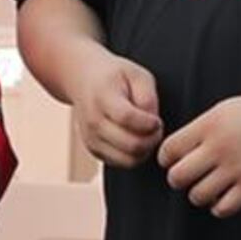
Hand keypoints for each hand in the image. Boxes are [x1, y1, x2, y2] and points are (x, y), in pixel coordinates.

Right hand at [67, 49, 163, 169]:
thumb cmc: (115, 77)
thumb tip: (153, 125)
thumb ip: (148, 98)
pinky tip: (136, 139)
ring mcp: (92, 139)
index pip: (127, 118)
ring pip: (128, 160)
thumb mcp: (137, 75)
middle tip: (156, 128)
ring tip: (148, 135)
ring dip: (145, 151)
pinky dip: (134, 156)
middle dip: (152, 140)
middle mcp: (94, 121)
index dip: (149, 123)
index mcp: (103, 97)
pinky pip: (122, 163)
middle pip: (131, 145)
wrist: (83, 81)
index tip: (157, 120)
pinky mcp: (94, 151)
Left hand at [159, 89, 240, 216]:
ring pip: (197, 196)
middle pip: (177, 177)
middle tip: (188, 175)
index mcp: (209, 126)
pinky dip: (218, 207)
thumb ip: (198, 129)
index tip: (173, 160)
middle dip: (178, 178)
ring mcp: (235, 169)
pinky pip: (222, 209)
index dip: (166, 158)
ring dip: (198, 194)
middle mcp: (219, 148)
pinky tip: (223, 196)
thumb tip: (174, 151)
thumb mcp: (223, 110)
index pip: (168, 150)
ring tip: (207, 186)